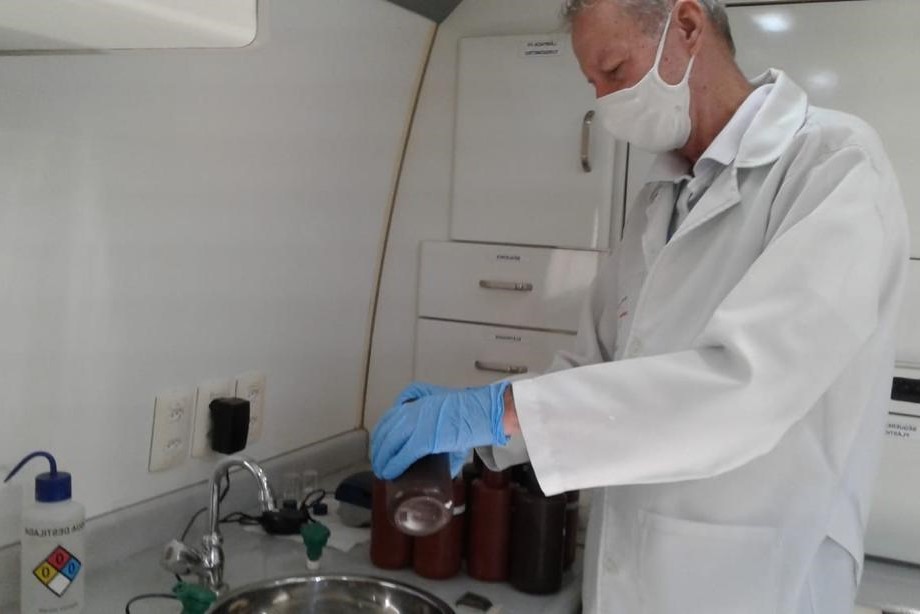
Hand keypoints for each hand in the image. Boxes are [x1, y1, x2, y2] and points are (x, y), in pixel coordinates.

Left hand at [371, 381, 509, 479]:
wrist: (482, 412)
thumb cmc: (468, 412)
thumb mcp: (446, 413)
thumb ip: (437, 428)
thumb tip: (441, 461)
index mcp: (414, 402)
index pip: (388, 419)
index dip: (381, 436)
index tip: (380, 448)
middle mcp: (411, 410)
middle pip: (384, 432)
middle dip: (379, 450)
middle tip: (379, 463)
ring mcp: (416, 424)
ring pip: (389, 444)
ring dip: (382, 460)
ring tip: (382, 472)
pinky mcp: (424, 439)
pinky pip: (402, 455)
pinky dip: (394, 465)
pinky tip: (389, 473)